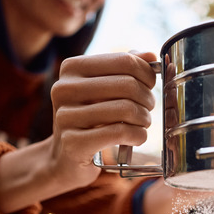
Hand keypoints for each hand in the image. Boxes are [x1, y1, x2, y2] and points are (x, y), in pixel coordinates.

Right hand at [0, 51, 157, 213]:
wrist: (65, 158)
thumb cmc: (91, 119)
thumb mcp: (103, 89)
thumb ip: (124, 69)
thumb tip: (150, 55)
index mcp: (71, 68)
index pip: (124, 61)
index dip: (146, 74)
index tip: (150, 86)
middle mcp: (63, 88)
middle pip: (128, 85)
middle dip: (147, 98)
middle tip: (148, 109)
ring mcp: (65, 116)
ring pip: (126, 109)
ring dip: (144, 119)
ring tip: (143, 124)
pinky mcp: (73, 143)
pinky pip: (119, 132)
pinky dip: (138, 135)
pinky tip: (138, 137)